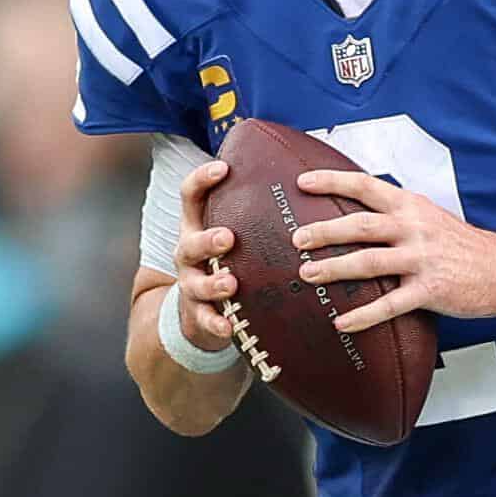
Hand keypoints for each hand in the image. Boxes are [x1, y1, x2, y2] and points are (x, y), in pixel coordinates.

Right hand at [172, 158, 238, 354]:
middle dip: (208, 239)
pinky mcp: (198, 315)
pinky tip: (229, 328)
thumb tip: (306, 182)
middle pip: (190, 242)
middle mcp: (189, 253)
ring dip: (213, 284)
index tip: (223, 168)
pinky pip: (204, 320)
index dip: (202, 180)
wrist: (203, 313)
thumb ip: (255, 214)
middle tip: (228, 237)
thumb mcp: (236, 236)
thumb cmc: (230, 262)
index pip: (191, 196)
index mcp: (198, 226)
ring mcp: (191, 285)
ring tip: (230, 283)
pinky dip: (216, 324)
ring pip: (195, 283)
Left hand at [292, 169, 495, 333]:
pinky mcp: (430, 289)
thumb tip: (356, 219)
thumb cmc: (462, 246)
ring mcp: (422, 259)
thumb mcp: (430, 218)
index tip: (303, 182)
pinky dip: (363, 315)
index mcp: (411, 206)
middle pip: (361, 224)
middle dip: (325, 231)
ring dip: (335, 268)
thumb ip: (397, 216)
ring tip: (308, 275)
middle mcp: (414, 227)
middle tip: (297, 239)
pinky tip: (342, 322)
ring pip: (369, 261)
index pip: (366, 186)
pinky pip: (390, 304)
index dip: (333, 181)